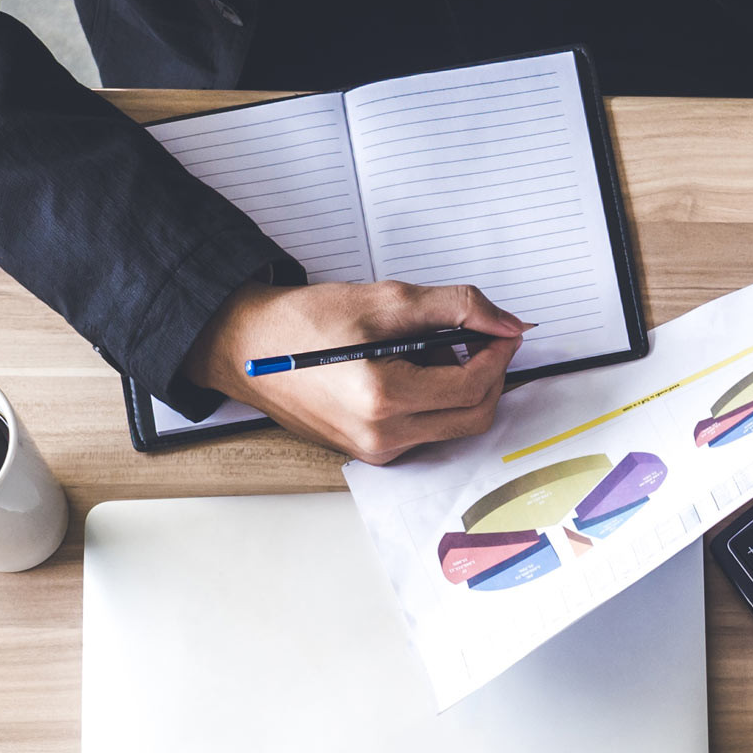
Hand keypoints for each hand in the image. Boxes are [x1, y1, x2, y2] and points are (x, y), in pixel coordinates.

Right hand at [182, 280, 527, 463]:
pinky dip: (436, 402)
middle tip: (483, 339)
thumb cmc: (303, 322)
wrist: (246, 347)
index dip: (498, 356)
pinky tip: (414, 371)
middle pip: (473, 416)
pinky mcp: (370, 453)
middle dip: (489, 376)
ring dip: (461, 389)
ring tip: (434, 350)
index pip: (472, 387)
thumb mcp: (384, 300)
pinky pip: (426, 432)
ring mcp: (376, 451)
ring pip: (453, 427)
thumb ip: (454, 307)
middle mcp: (381, 436)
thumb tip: (506, 322)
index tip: (504, 331)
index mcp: (382, 399)